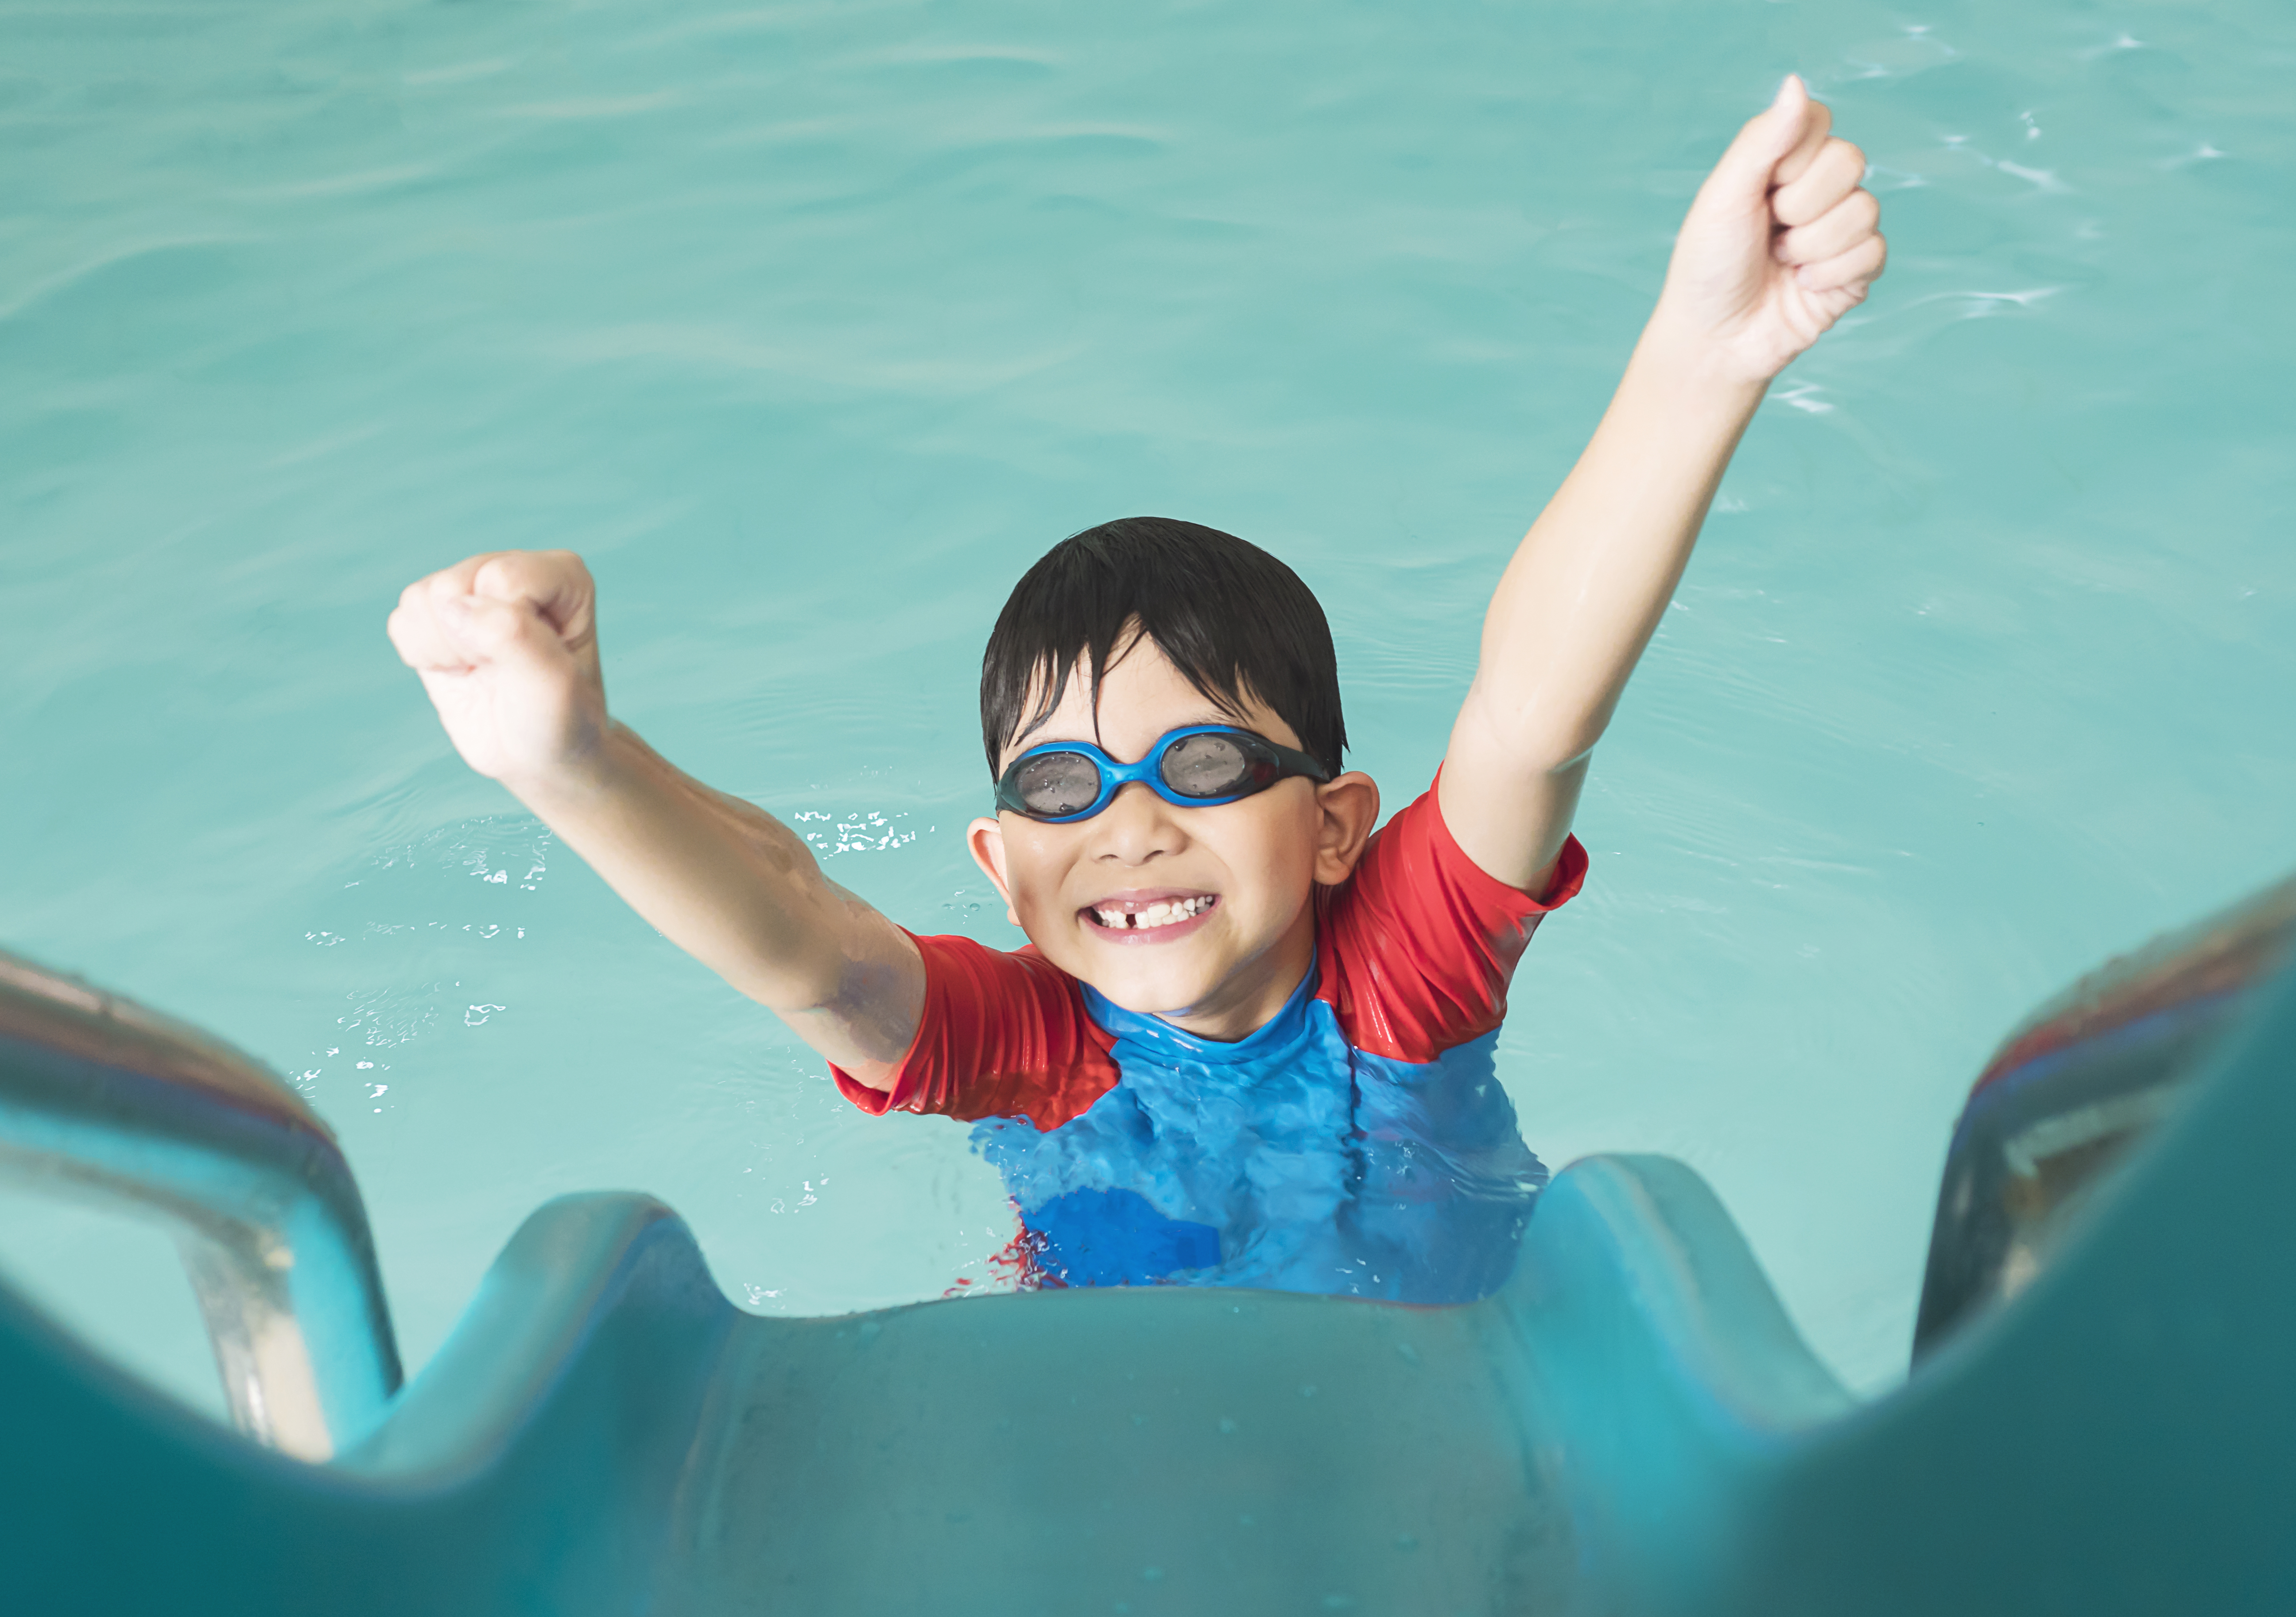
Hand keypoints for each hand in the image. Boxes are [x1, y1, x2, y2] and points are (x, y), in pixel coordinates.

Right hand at [385, 550, 607, 790]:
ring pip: (420, 598)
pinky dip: (424, 656)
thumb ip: (513, 636)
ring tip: (482, 669)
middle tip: (501, 670)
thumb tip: (453, 605)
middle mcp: (512, 571)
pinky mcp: (436, 614)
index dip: (505, 630)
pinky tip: (459, 670)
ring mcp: (471, 589)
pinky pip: (402, 621)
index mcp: (560, 574)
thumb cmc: (558, 718)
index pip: (503, 578)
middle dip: (468, 640)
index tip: (531, 663)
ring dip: (444, 649)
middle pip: (452, 584)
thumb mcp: (553, 685)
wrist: (538, 755)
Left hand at [1653, 75, 1886, 383]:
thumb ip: (1762, 141)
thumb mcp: (1724, 198)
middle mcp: (1816, 188)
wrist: (1714, 341)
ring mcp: (1840, 228)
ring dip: (1812, 246)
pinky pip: (1874, 251)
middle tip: (1769, 233)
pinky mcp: (1857, 270)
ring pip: (1864, 209)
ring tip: (1781, 264)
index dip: (1792, 157)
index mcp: (1782, 162)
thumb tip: (1795, 81)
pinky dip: (1831, 275)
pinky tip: (1802, 287)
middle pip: (1850, 160)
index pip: (1818, 121)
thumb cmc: (1707, 267)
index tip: (1761, 190)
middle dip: (1801, 205)